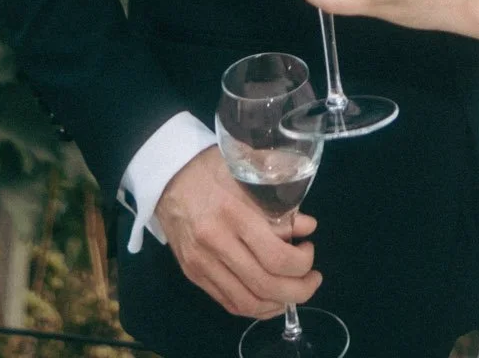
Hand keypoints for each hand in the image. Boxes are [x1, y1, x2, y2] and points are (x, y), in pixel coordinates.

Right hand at [154, 146, 319, 317]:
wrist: (166, 177)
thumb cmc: (211, 168)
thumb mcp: (248, 172)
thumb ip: (279, 201)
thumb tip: (307, 226)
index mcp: (232, 215)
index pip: (276, 257)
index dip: (302, 262)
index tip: (309, 249)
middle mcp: (215, 244)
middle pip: (265, 286)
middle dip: (299, 289)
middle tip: (312, 278)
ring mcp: (202, 264)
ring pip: (247, 302)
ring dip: (279, 304)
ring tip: (295, 290)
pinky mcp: (193, 274)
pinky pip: (229, 303)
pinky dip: (256, 308)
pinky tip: (271, 298)